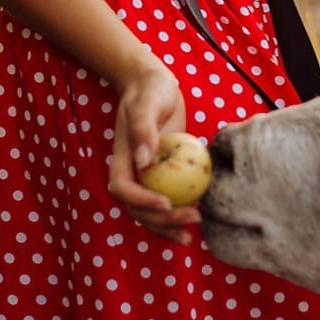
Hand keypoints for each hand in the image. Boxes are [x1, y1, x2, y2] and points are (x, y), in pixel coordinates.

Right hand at [108, 55, 201, 244]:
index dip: (142, 201)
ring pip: (151, 213)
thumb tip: (144, 162)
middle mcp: (132, 173)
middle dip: (162, 221)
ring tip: (192, 233)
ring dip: (169, 227)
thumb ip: (143, 128)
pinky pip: (168, 201)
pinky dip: (178, 215)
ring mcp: (147, 178)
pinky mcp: (164, 177)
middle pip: (138, 209)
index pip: (124, 189)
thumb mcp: (147, 103)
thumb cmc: (150, 89)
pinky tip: (197, 219)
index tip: (166, 203)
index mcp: (122, 159)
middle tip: (192, 218)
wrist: (155, 86)